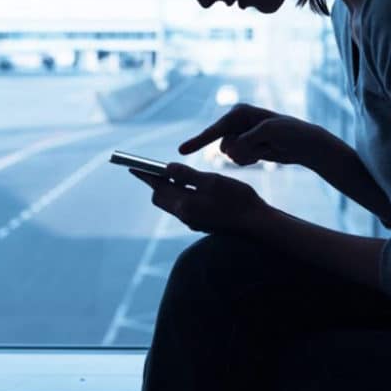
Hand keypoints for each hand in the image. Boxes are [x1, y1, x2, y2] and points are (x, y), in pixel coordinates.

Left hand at [130, 163, 271, 234]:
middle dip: (157, 183)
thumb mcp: (211, 181)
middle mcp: (185, 216)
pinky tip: (194, 188)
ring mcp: (193, 222)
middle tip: (158, 168)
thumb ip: (187, 175)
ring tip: (176, 175)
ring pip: (173, 203)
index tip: (133, 165)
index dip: (146, 175)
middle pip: (161, 198)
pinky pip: (185, 207)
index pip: (157, 188)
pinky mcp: (203, 224)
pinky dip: (183, 195)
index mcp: (184, 205)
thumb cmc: (237, 199)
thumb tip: (166, 169)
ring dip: (171, 189)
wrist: (257, 224)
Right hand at [179, 103, 323, 166]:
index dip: (198, 141)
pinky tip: (264, 153)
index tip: (181, 151)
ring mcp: (240, 135)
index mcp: (240, 113)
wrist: (305, 144)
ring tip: (266, 148)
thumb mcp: (270, 133)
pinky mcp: (245, 146)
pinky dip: (249, 160)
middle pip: (224, 146)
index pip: (215, 130)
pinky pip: (237, 160)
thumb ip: (247, 141)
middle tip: (264, 144)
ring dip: (247, 156)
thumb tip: (231, 151)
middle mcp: (236, 122)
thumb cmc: (290, 132)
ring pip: (230, 155)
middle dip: (241, 151)